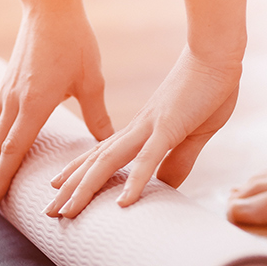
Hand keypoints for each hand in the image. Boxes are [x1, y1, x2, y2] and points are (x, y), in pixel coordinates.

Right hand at [0, 6, 113, 217]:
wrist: (50, 7)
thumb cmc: (75, 41)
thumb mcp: (92, 81)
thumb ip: (97, 116)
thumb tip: (110, 146)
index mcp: (34, 104)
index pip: (12, 151)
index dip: (1, 180)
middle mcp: (12, 102)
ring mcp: (4, 94)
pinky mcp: (4, 87)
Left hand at [44, 47, 240, 217]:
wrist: (218, 53)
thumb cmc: (208, 90)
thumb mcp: (192, 133)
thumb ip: (178, 160)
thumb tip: (165, 185)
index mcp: (141, 129)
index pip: (102, 154)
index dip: (78, 172)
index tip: (58, 190)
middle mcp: (138, 128)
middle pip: (95, 161)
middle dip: (70, 188)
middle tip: (48, 212)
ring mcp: (151, 127)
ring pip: (110, 161)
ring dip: (86, 188)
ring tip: (67, 211)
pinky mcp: (170, 127)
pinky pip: (149, 159)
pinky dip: (134, 181)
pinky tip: (123, 203)